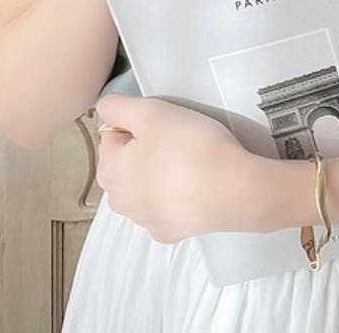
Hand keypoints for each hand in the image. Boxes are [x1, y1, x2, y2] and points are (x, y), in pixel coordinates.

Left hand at [94, 93, 272, 242]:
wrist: (234, 190)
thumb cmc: (190, 147)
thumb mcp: (151, 112)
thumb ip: (116, 106)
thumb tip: (105, 110)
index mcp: (109, 172)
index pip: (114, 134)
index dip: (139, 123)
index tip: (164, 125)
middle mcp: (120, 202)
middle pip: (128, 162)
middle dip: (147, 149)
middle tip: (178, 139)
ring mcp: (145, 221)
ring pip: (147, 185)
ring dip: (161, 172)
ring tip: (190, 160)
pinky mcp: (170, 232)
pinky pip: (167, 205)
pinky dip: (177, 195)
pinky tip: (196, 185)